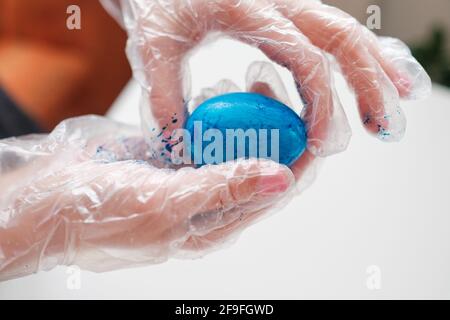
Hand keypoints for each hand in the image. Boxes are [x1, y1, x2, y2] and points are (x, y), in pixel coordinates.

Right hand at [0, 116, 293, 280]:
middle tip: (270, 89)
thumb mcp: (168, 205)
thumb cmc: (102, 215)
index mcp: (213, 223)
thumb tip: (280, 180)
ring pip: (230, 143)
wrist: (49, 198)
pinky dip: (212, 111)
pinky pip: (202, 131)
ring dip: (242, 115)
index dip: (294, 158)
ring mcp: (187, 175)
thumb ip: (224, 191)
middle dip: (270, 127)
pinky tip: (215, 93)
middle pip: (254, 163)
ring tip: (246, 84)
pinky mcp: (169, 155)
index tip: (306, 124)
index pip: (270, 191)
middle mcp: (206, 201)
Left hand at [102, 0, 430, 167]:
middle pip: (340, 37)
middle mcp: (276, 1)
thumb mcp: (153, 48)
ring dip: (375, 65)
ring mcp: (285, 4)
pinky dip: (357, 54)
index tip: (320, 143)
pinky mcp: (284, 12)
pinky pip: (328, 30)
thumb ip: (164, 99)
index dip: (320, 103)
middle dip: (369, 83)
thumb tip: (181, 148)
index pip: (303, 57)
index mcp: (248, 8)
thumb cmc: (156, 3)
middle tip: (384, 125)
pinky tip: (375, 73)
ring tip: (400, 99)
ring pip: (343, 29)